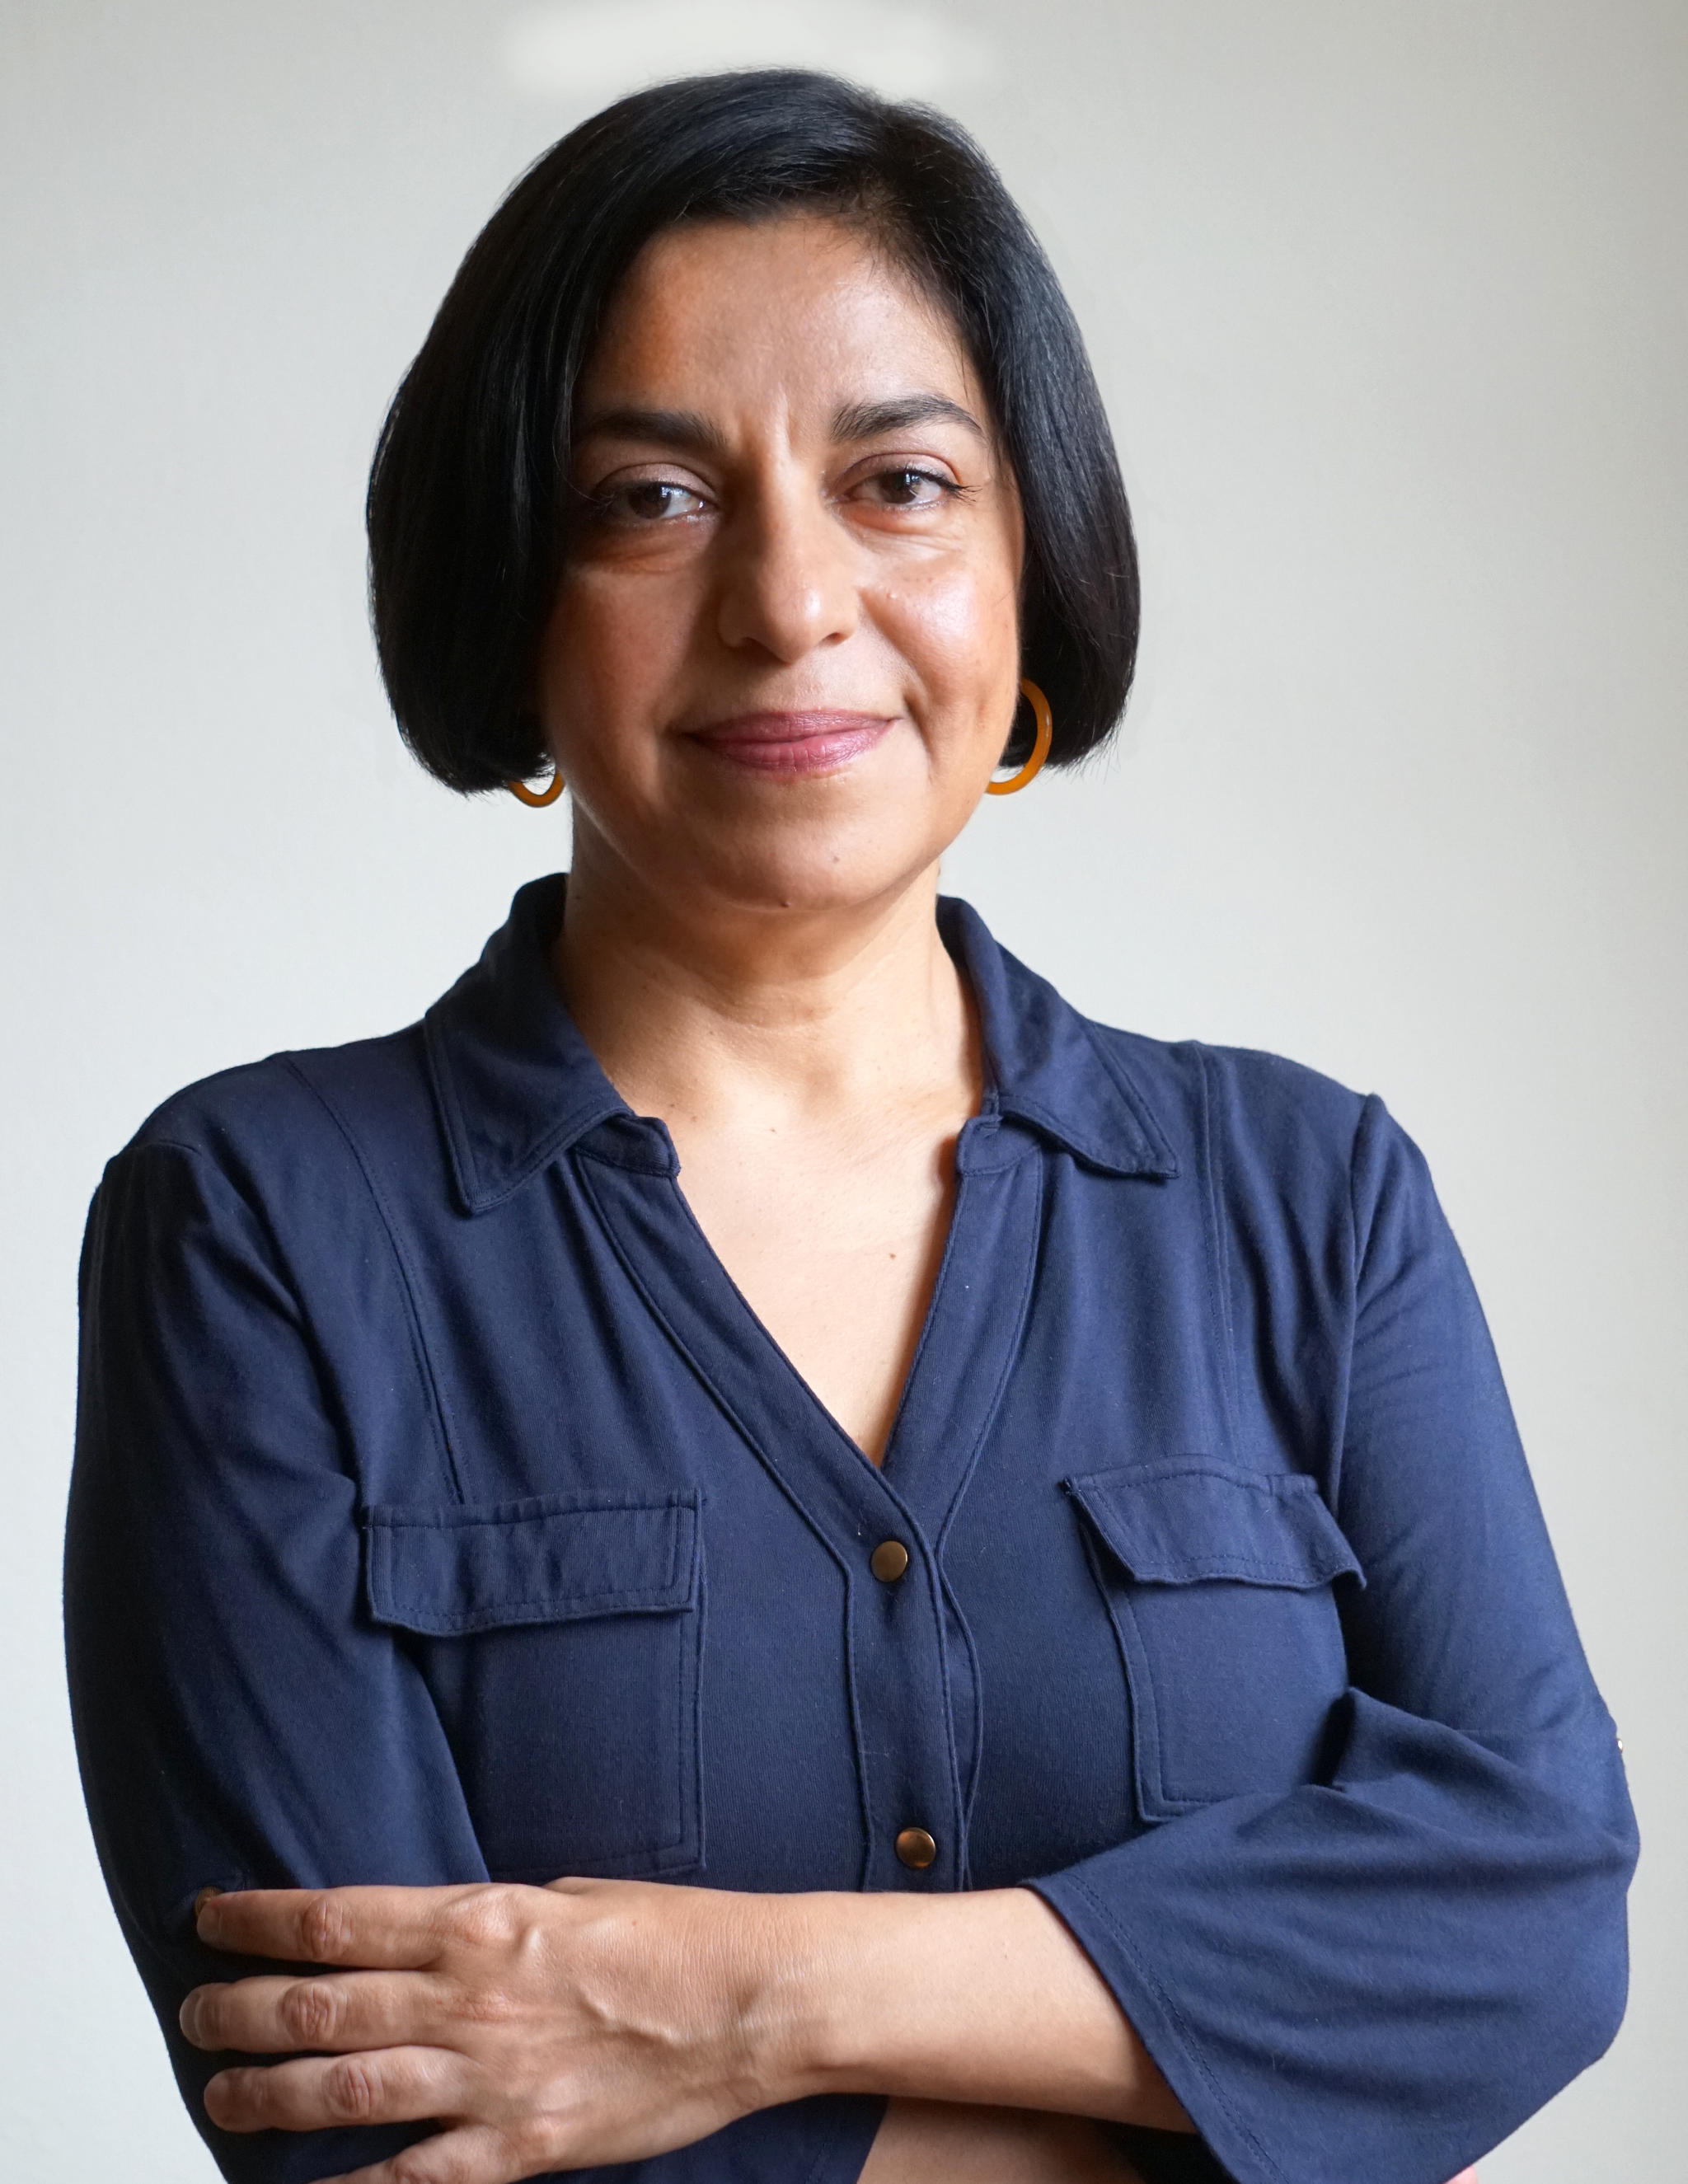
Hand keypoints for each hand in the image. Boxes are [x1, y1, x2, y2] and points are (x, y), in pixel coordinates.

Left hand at [181, 1878, 785, 2183]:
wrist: (752, 2001)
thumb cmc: (674, 1936)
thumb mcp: (569, 1894)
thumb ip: (488, 1920)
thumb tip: (426, 1932)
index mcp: (480, 1921)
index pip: (335, 1919)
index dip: (257, 1921)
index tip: (210, 1917)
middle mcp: (468, 1998)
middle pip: (317, 2006)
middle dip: (237, 2009)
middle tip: (194, 2012)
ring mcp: (489, 2079)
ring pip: (340, 2091)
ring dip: (263, 2094)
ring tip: (217, 2093)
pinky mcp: (518, 2149)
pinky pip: (408, 2181)